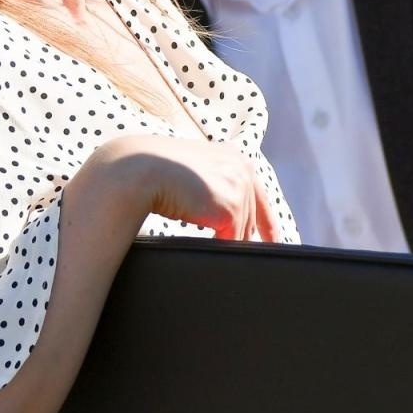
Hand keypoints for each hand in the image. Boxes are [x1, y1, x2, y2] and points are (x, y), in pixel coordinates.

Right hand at [90, 134, 280, 242]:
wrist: (137, 169)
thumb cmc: (152, 170)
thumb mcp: (191, 171)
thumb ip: (211, 184)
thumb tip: (222, 214)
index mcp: (234, 156)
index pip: (259, 195)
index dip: (268, 223)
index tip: (274, 241)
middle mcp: (242, 167)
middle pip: (249, 217)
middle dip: (240, 237)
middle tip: (236, 256)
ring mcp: (238, 186)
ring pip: (240, 231)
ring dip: (224, 241)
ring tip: (206, 246)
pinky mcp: (231, 207)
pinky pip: (231, 240)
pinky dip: (218, 248)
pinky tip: (205, 249)